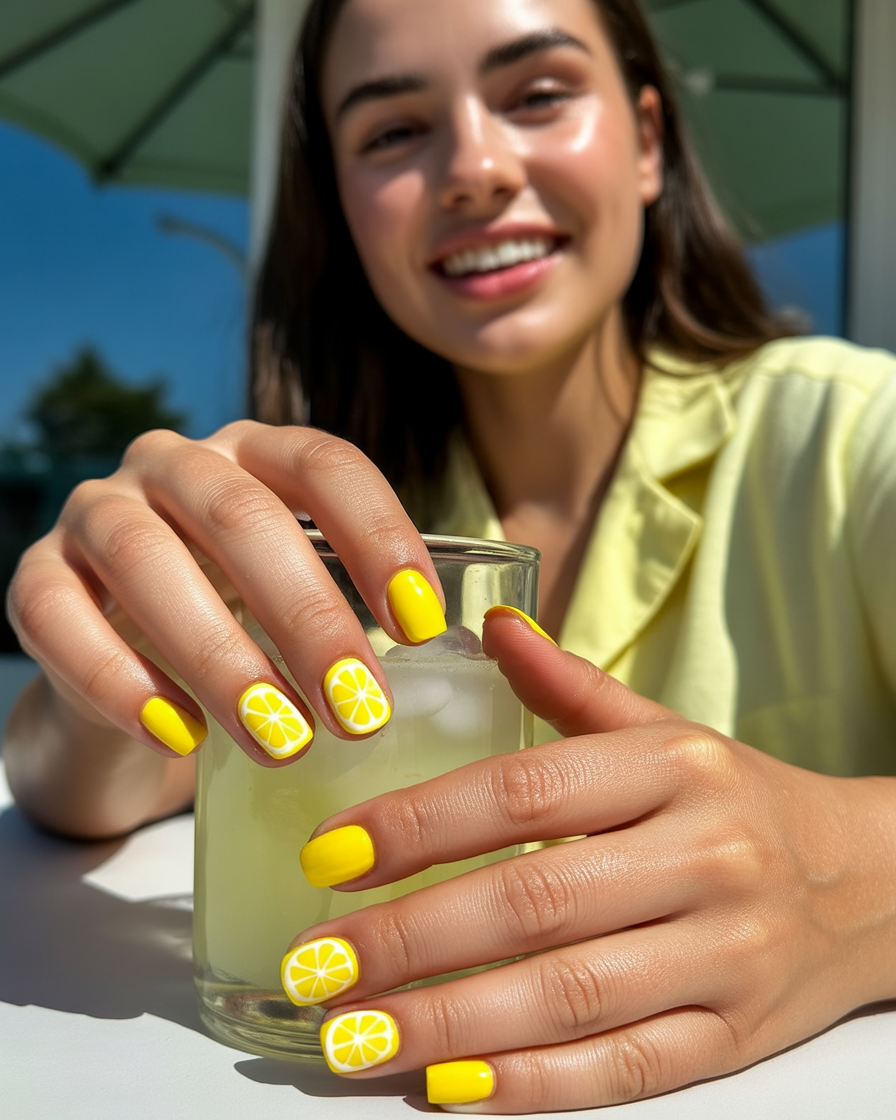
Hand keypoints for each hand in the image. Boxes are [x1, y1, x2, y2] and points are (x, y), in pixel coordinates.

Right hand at [5, 423, 444, 833]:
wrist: (133, 666)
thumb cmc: (250, 630)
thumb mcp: (312, 603)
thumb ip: (377, 608)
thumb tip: (501, 650)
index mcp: (257, 455)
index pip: (324, 465)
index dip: (378, 536)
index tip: (423, 627)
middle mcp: (175, 465)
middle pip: (241, 515)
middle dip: (306, 616)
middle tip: (360, 711)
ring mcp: (99, 514)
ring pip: (147, 560)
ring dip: (221, 655)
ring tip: (282, 741)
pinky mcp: (38, 580)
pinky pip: (56, 616)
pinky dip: (118, 678)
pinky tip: (178, 737)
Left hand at [285, 609, 895, 1111]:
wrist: (869, 882)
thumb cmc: (738, 798)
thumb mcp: (664, 730)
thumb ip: (570, 687)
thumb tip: (489, 625)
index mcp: (673, 768)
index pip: (526, 792)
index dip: (420, 825)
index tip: (332, 855)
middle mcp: (704, 857)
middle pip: (536, 902)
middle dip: (412, 939)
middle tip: (318, 963)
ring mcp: (725, 955)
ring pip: (571, 998)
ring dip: (449, 1024)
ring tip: (352, 1036)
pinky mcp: (735, 1037)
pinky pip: (627, 1069)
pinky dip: (534, 1085)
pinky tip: (450, 1087)